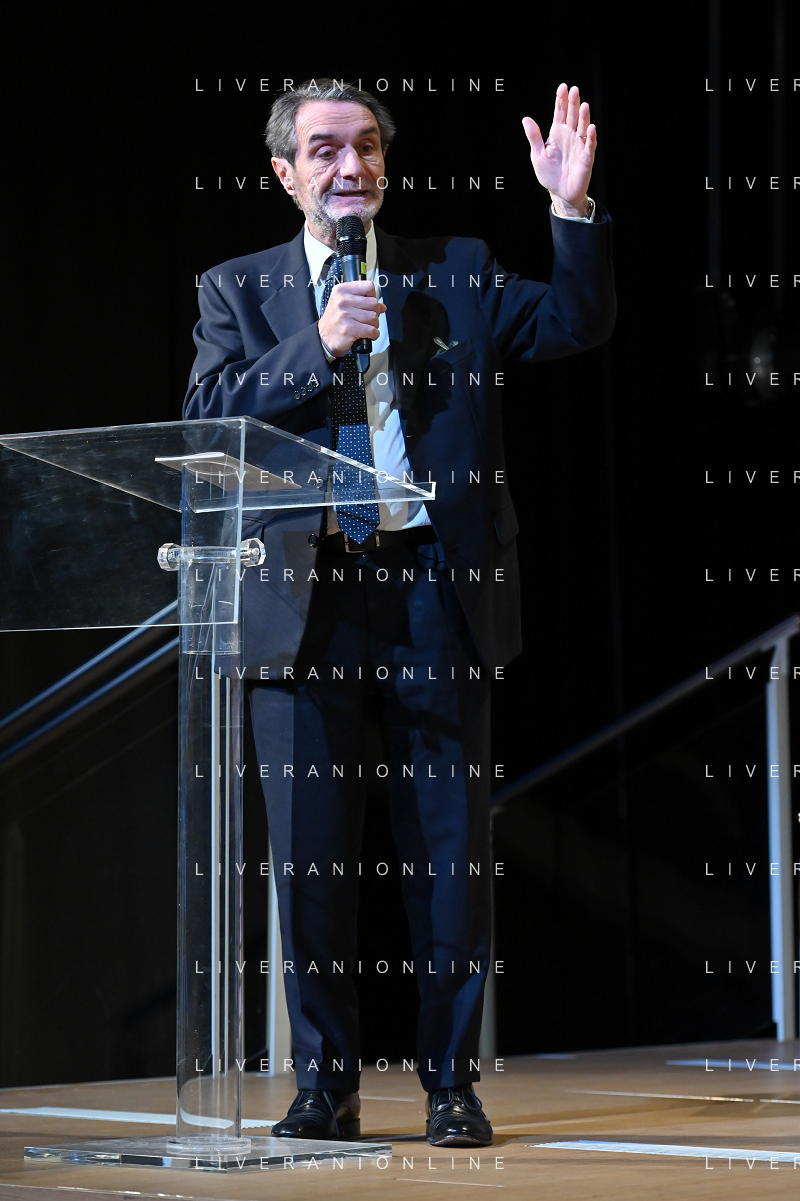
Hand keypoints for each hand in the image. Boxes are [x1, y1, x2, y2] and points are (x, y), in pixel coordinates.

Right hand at [318, 280, 385, 357]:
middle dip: (375, 313)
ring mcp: (345, 314)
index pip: (368, 286)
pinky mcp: (349, 328)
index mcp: (342, 291)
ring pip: (374, 317)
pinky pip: (371, 330)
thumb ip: (364, 302)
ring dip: (374, 325)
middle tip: (368, 319)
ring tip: (367, 327)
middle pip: (373, 302)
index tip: (369, 303)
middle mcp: (343, 301)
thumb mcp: (344, 305)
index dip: (373, 296)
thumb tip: (382, 306)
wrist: (323, 338)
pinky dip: (374, 334)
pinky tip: (368, 334)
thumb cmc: (334, 321)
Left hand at [522, 83, 595, 216]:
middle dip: (573, 104)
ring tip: (583, 105)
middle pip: (572, 116)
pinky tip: (590, 127)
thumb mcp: (537, 155)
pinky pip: (589, 145)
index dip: (561, 101)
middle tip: (574, 90)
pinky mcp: (586, 158)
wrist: (560, 193)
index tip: (562, 87)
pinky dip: (590, 137)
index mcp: (557, 134)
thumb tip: (526, 119)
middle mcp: (570, 136)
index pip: (560, 113)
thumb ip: (534, 137)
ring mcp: (579, 146)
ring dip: (583, 117)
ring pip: (582, 128)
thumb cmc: (549, 174)